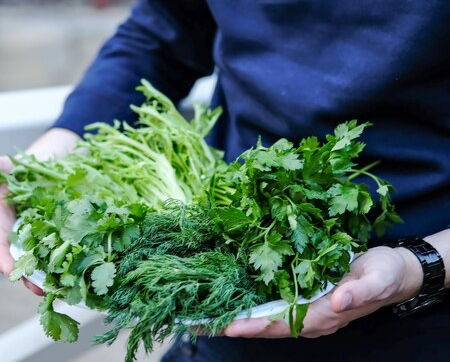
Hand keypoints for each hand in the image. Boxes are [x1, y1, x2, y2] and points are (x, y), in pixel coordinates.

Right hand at [0, 128, 79, 294]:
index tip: (11, 273)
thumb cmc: (15, 168)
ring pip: (44, 261)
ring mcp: (41, 239)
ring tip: (64, 286)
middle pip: (22, 262)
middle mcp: (18, 237)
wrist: (45, 162)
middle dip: (31, 276)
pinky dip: (71, 260)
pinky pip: (65, 250)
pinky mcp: (62, 236)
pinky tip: (82, 268)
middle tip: (42, 288)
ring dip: (52, 275)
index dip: (3, 261)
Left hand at [223, 246, 422, 337]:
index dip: (255, 326)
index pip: (282, 325)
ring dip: (238, 316)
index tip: (228, 326)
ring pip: (266, 318)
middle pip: (266, 326)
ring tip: (207, 314)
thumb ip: (359, 292)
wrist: (396, 272)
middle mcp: (310, 316)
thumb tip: (338, 302)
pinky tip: (232, 297)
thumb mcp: (377, 278)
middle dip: (235, 324)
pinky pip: (271, 305)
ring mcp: (306, 308)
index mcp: (324, 315)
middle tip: (202, 322)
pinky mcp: (303, 296)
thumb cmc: (386, 273)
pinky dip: (250, 304)